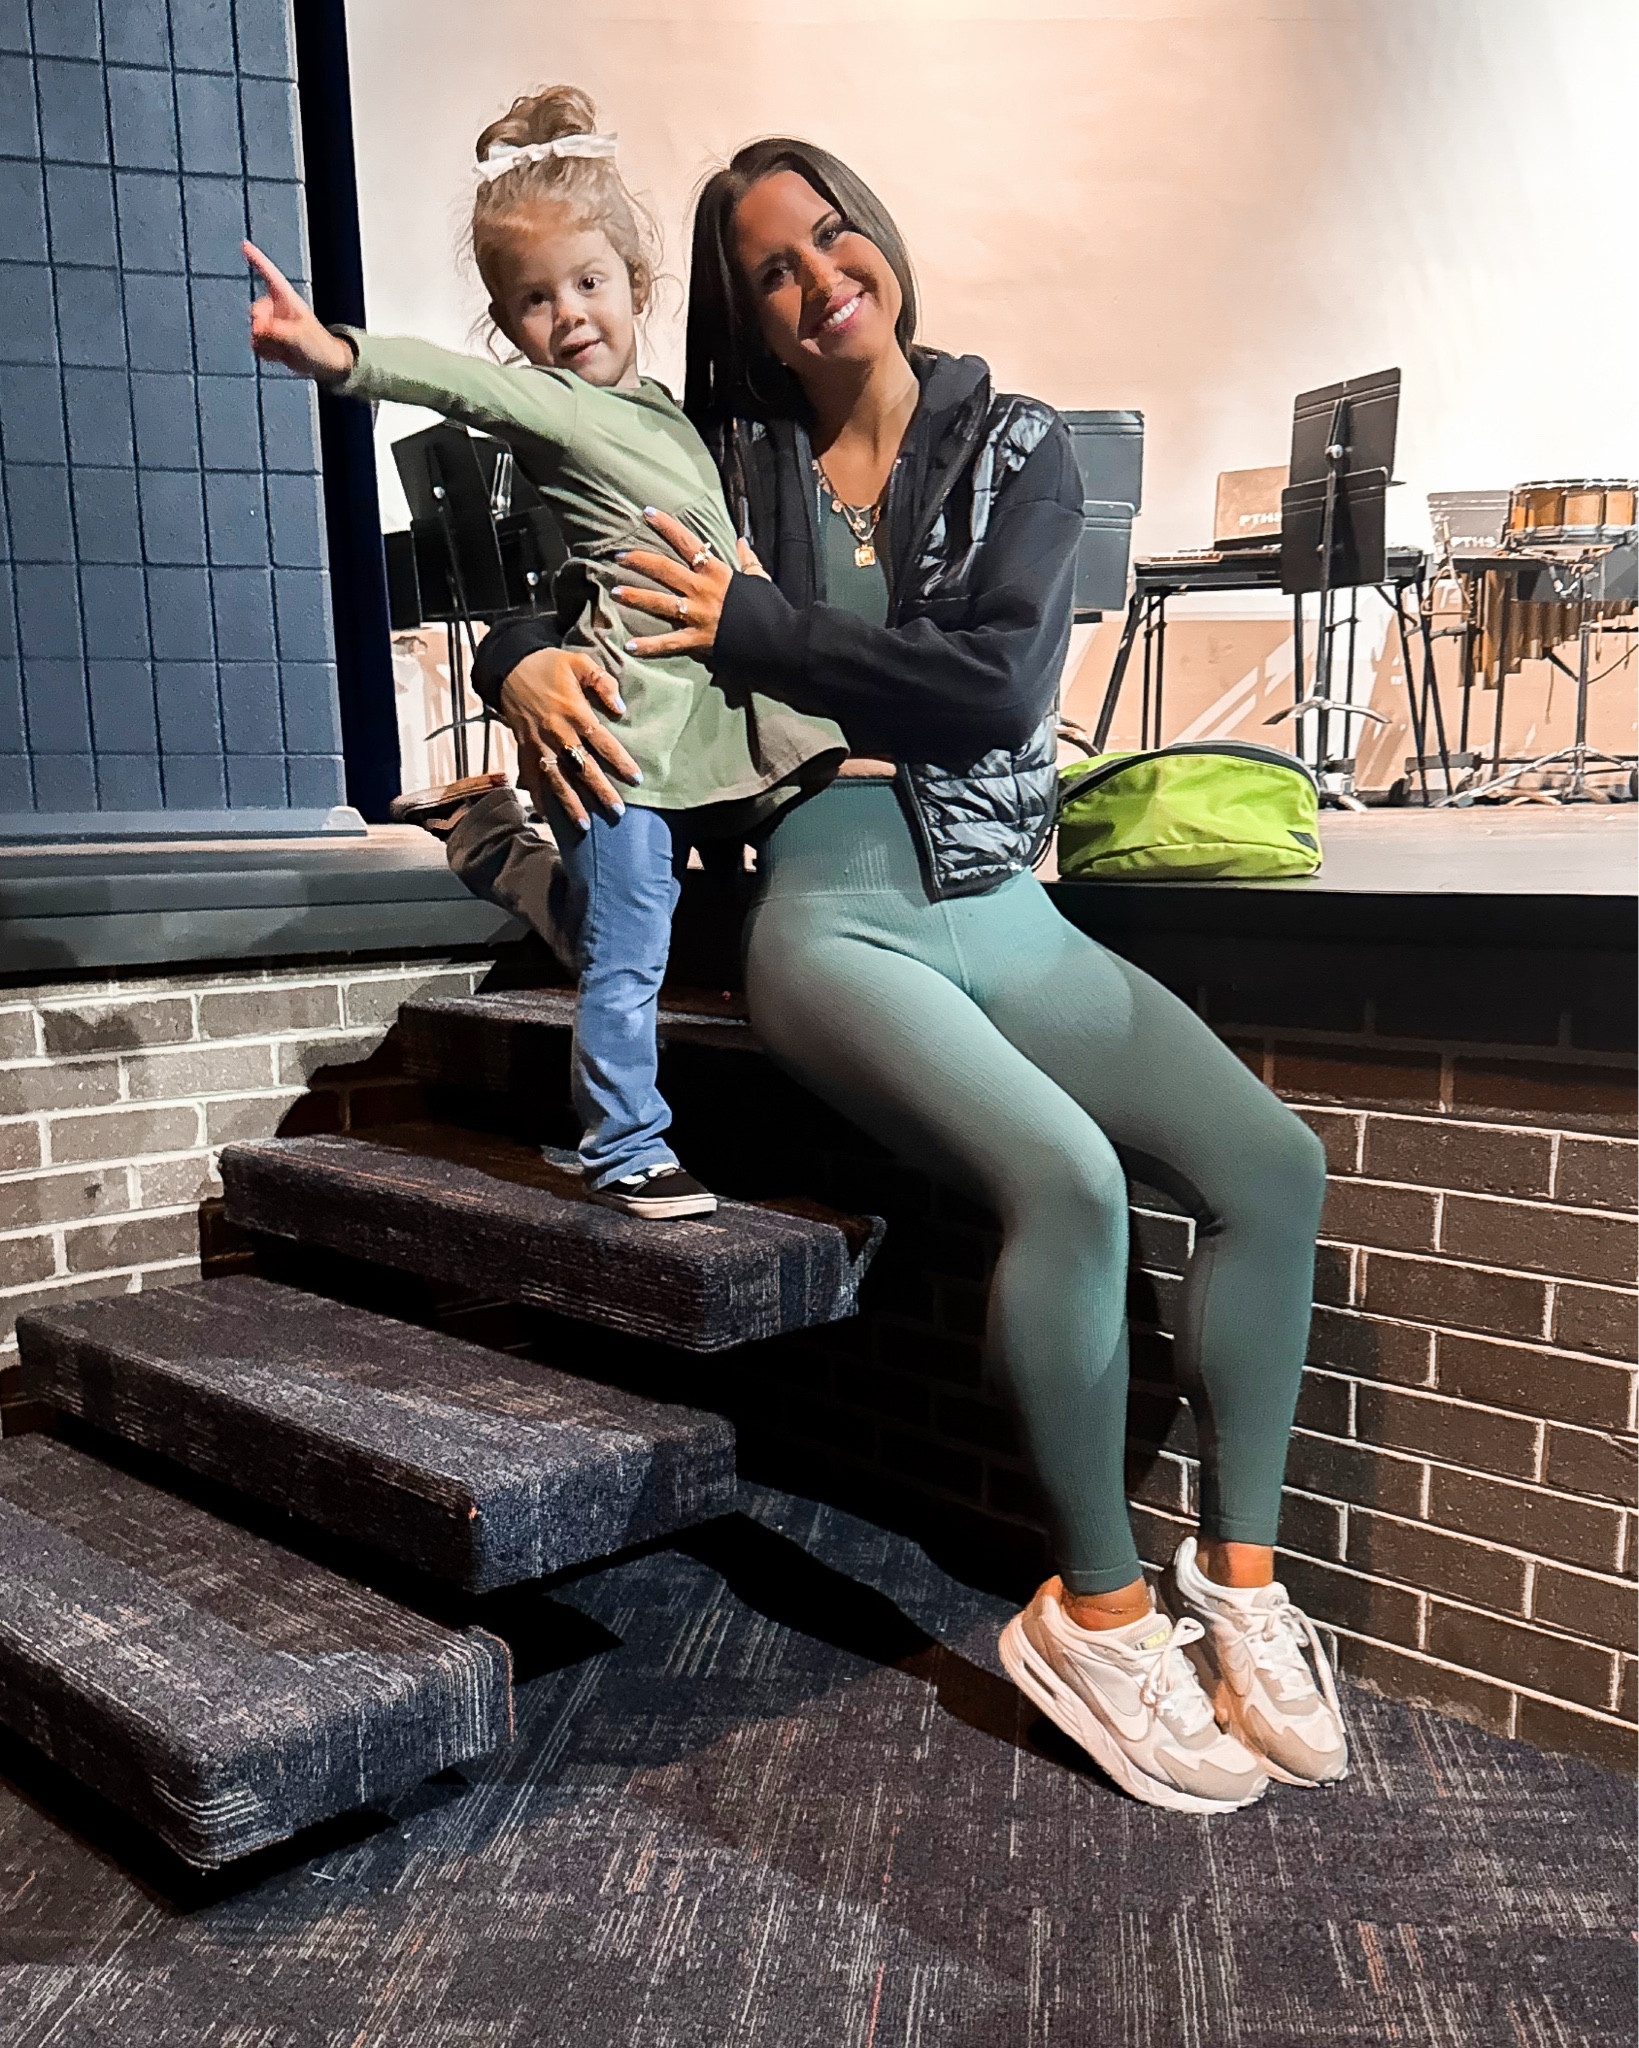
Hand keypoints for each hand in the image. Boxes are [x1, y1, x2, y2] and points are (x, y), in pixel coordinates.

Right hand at [244, 241, 352, 383]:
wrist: (323, 364)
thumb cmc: (318, 345)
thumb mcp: (298, 335)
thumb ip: (275, 331)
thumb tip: (257, 330)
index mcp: (287, 299)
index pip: (269, 274)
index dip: (257, 259)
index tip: (245, 244)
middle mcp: (277, 309)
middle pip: (256, 312)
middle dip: (262, 327)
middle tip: (276, 337)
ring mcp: (272, 325)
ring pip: (255, 332)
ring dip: (267, 343)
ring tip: (285, 347)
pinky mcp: (269, 340)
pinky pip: (257, 344)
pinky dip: (266, 352)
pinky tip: (281, 354)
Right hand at [498, 647, 641, 830]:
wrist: (511, 667)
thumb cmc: (551, 665)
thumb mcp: (580, 663)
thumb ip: (603, 683)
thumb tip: (620, 708)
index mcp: (573, 712)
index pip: (601, 741)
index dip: (619, 760)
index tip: (636, 778)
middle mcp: (556, 732)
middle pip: (581, 767)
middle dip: (599, 790)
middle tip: (617, 812)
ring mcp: (538, 743)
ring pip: (556, 779)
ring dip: (569, 803)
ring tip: (584, 826)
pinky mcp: (524, 748)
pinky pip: (531, 777)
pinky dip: (538, 797)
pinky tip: (547, 816)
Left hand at [613, 509, 769, 658]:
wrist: (780, 639)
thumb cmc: (771, 608)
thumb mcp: (760, 579)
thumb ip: (748, 559)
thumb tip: (742, 540)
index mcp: (716, 572)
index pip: (687, 542)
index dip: (666, 526)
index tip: (647, 513)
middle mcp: (702, 590)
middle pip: (664, 569)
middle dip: (639, 560)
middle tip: (618, 555)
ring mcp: (698, 616)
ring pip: (660, 603)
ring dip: (636, 596)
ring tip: (615, 592)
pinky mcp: (699, 640)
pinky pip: (669, 643)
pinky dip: (649, 646)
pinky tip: (629, 645)